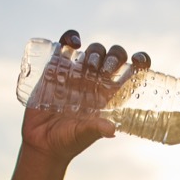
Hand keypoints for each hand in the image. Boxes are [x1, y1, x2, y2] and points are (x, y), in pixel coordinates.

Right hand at [21, 30, 151, 162]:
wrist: (40, 142)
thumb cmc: (66, 142)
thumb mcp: (82, 135)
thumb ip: (95, 130)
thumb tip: (112, 130)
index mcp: (109, 96)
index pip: (131, 74)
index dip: (139, 63)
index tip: (138, 60)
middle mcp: (95, 82)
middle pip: (113, 58)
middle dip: (114, 56)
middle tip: (106, 68)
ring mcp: (76, 74)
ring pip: (93, 51)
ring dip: (95, 51)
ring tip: (88, 65)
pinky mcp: (56, 68)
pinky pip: (65, 46)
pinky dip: (70, 38)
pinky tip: (74, 43)